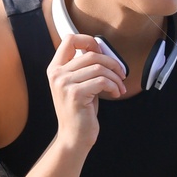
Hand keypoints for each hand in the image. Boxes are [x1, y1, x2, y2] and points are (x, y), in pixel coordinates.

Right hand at [47, 33, 126, 151]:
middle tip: (121, 74)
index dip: (88, 41)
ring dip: (115, 77)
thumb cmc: (80, 111)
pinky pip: (102, 81)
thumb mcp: (78, 84)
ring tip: (119, 87)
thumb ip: (84, 68)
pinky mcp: (76, 94)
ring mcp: (64, 84)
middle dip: (112, 63)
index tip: (102, 51)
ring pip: (98, 68)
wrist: (74, 136)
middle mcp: (57, 74)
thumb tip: (101, 51)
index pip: (69, 40)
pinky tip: (116, 93)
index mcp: (55, 68)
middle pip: (90, 55)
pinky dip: (114, 86)